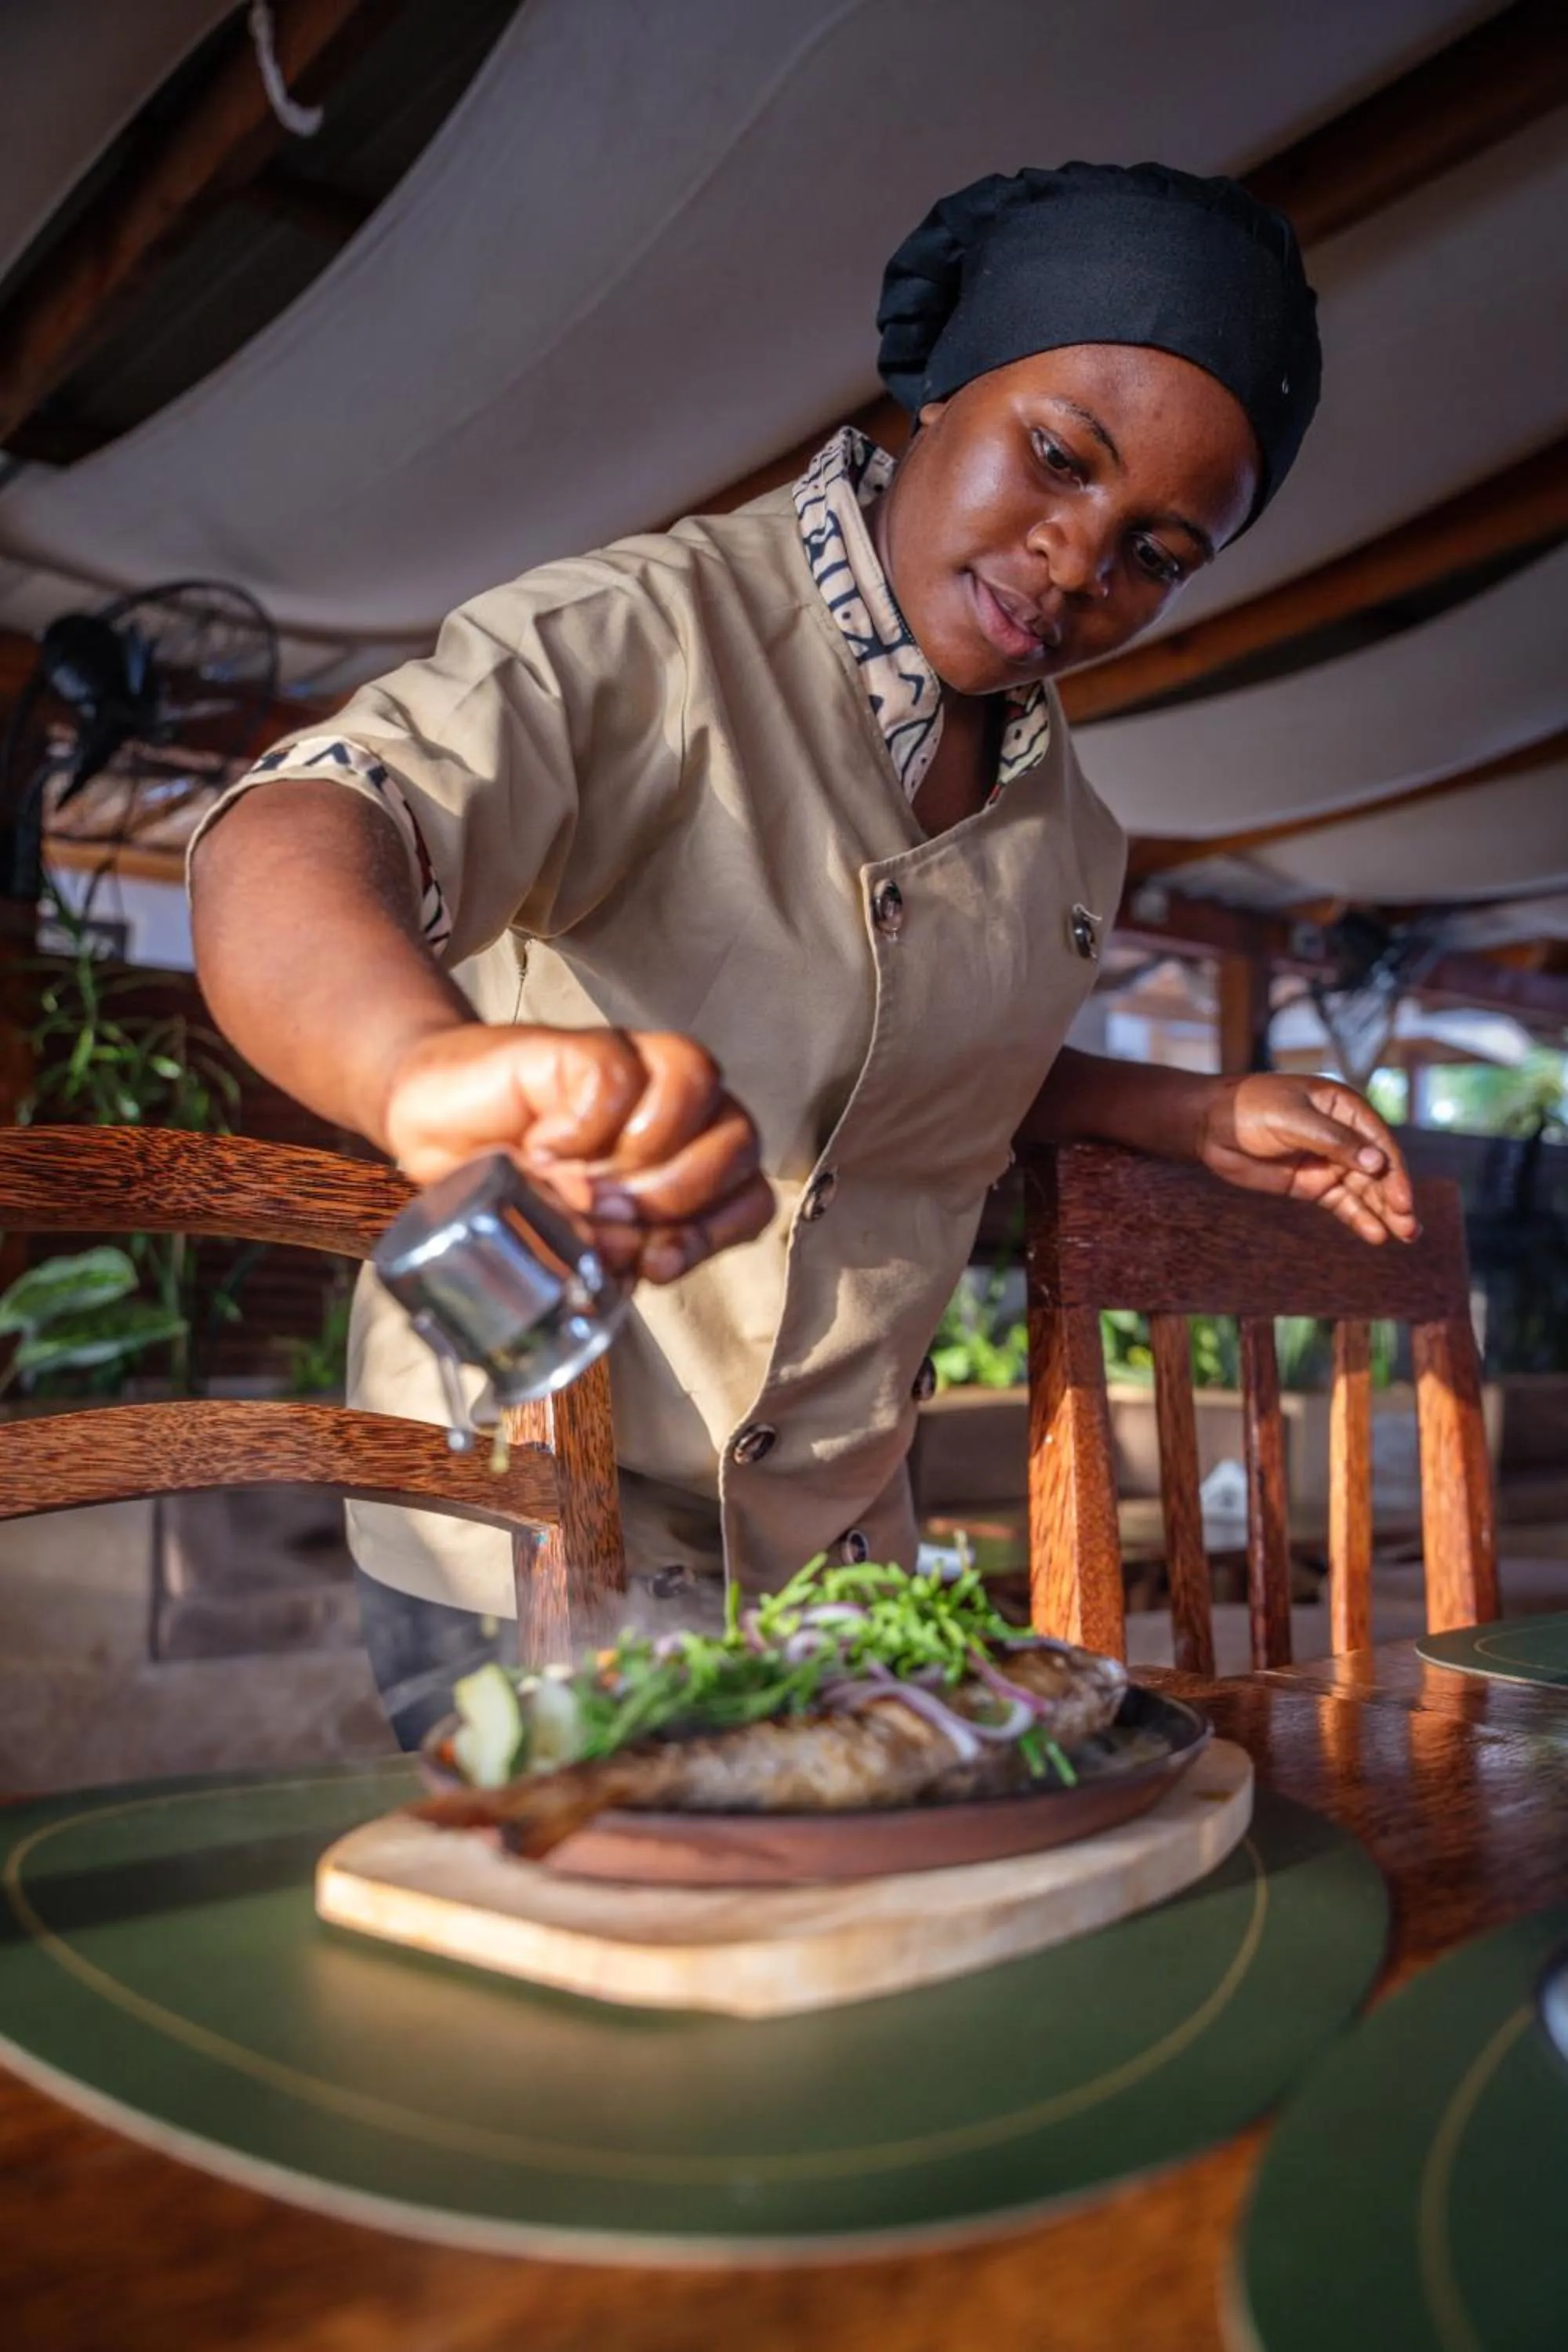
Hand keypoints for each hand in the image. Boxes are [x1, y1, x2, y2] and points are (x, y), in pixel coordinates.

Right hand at [381, 1024, 772, 1283]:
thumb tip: (643, 1260)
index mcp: (686, 1163)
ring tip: (579, 1182)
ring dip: (642, 1156)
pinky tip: (540, 1144)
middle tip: (607, 1213)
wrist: (431, 1134)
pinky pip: (616, 1078)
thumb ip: (616, 1252)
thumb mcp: (571, 1242)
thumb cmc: (509, 1188)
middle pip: (738, 1141)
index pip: (751, 1195)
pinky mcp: (584, 1045)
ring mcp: (634, 1068)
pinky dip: (580, 1128)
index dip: (714, 1234)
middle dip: (676, 1197)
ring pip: (699, 1086)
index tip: (657, 1264)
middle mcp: (675, 1109)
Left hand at [1196, 1073, 1417, 1246]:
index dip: (1394, 1173)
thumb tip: (1377, 1163)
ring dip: (1385, 1212)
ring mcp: (1330, 1161)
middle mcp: (1345, 1135)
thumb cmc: (1251, 1109)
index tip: (1402, 1201)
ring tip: (1405, 1236)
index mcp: (1345, 1108)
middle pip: (1378, 1170)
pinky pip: (1343, 1203)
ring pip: (1365, 1190)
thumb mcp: (1292, 1120)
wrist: (1210, 1125)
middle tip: (1410, 1228)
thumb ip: (1334, 1141)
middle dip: (1395, 1198)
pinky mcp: (1313, 1183)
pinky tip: (1376, 1235)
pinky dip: (1359, 1218)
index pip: (1379, 1142)